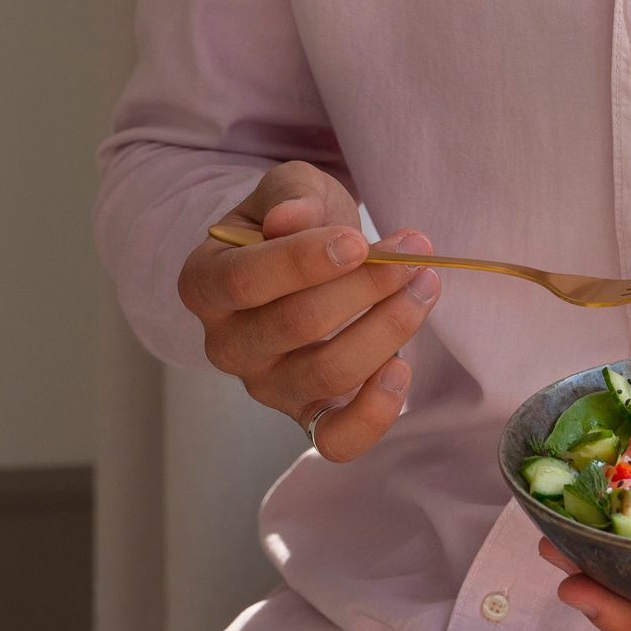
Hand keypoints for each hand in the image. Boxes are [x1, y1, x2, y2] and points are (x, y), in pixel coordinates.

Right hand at [176, 161, 440, 460]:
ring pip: (327, 373)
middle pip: (296, 324)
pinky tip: (402, 367)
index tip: (359, 242)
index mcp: (206, 283)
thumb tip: (290, 221)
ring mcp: (266, 386)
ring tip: (424, 287)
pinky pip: (337, 439)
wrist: (311, 263)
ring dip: (388, 329)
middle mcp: (226, 344)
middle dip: (365, 287)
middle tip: (415, 254)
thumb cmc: (297, 226)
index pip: (247, 279)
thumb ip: (291, 196)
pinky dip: (375, 411)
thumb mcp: (291, 191)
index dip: (305, 262)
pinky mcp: (307, 415)